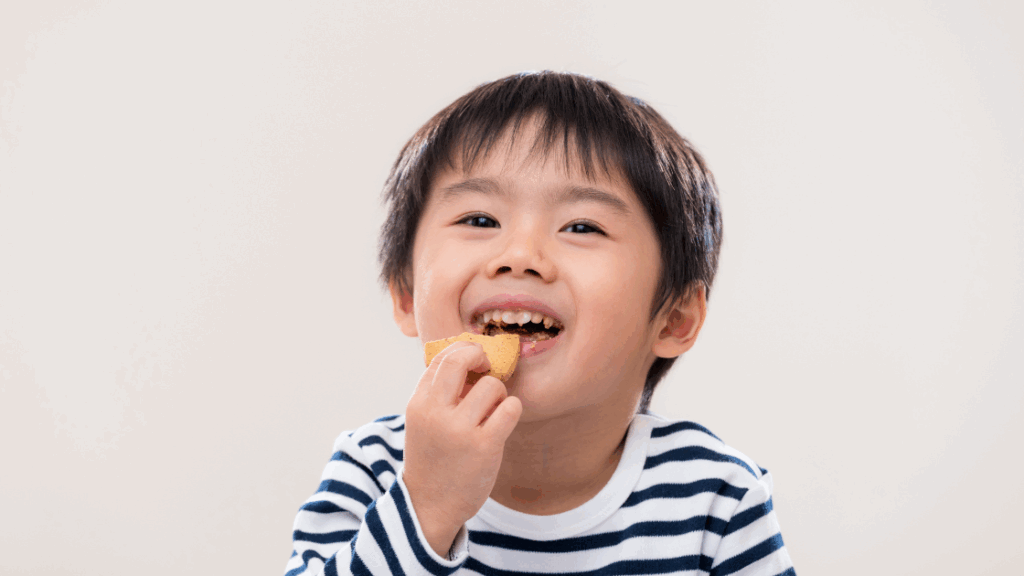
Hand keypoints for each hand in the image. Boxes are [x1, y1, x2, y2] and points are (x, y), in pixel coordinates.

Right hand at [402, 341, 522, 556]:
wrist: (430, 505)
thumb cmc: (433, 457)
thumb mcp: (423, 421)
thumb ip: (439, 392)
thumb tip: (469, 356)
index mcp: (418, 404)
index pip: (442, 358)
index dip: (463, 351)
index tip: (475, 360)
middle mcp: (436, 413)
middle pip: (462, 359)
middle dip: (480, 356)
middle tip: (487, 367)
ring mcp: (460, 430)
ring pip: (493, 385)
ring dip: (499, 394)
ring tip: (492, 411)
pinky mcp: (485, 446)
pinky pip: (510, 408)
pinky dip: (512, 408)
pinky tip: (504, 420)